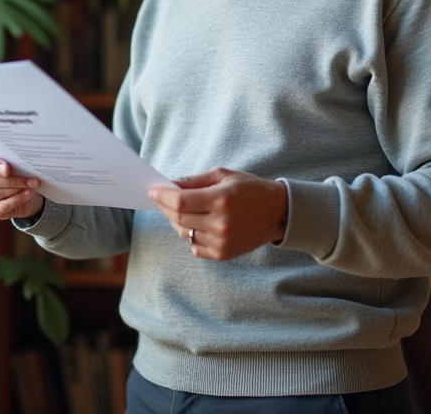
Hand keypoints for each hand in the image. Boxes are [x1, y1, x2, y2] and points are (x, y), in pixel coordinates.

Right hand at [0, 147, 44, 220]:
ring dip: (17, 189)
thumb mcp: (8, 155)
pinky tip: (28, 194)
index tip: (7, 168)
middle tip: (29, 177)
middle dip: (11, 179)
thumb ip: (7, 154)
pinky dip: (17, 200)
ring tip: (32, 184)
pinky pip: (1, 207)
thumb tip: (16, 158)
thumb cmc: (11, 163)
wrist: (19, 182)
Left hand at [148, 167, 287, 260]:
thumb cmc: (249, 189)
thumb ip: (195, 181)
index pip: (180, 201)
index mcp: (221, 200)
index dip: (162, 196)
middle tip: (161, 199)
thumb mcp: (223, 175)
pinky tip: (197, 224)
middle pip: (179, 218)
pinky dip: (190, 236)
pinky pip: (194, 247)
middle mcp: (220, 223)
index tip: (152, 191)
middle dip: (165, 206)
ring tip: (180, 211)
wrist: (277, 213)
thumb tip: (169, 184)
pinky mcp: (223, 254)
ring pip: (184, 233)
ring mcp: (221, 241)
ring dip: (176, 221)